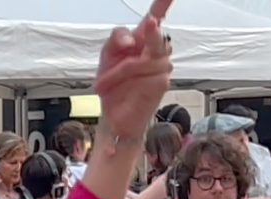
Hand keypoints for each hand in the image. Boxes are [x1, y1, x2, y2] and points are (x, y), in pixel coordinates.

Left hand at [94, 0, 173, 140]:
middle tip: (150, 24)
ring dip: (121, 68)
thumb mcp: (108, 57)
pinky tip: (119, 82)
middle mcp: (155, 50)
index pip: (157, 16)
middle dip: (153, 31)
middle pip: (157, 34)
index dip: (164, 4)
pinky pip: (145, 69)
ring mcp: (161, 65)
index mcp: (142, 40)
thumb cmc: (113, 85)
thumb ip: (116, 40)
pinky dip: (126, 75)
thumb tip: (131, 39)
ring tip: (106, 80)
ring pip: (146, 54)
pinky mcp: (161, 80)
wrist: (114, 115)